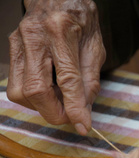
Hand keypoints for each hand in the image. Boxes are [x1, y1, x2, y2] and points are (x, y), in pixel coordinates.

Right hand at [7, 0, 105, 134]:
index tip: (83, 125)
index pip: (67, 79)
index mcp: (62, 32)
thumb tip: (84, 111)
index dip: (74, 107)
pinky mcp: (11, 48)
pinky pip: (17, 84)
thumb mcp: (95, 47)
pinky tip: (49, 92)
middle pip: (36, 90)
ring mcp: (18, 42)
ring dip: (42, 107)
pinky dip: (34, 97)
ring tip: (60, 102)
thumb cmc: (81, 20)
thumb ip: (90, 80)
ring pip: (21, 91)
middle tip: (70, 117)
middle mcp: (36, 36)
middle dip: (54, 112)